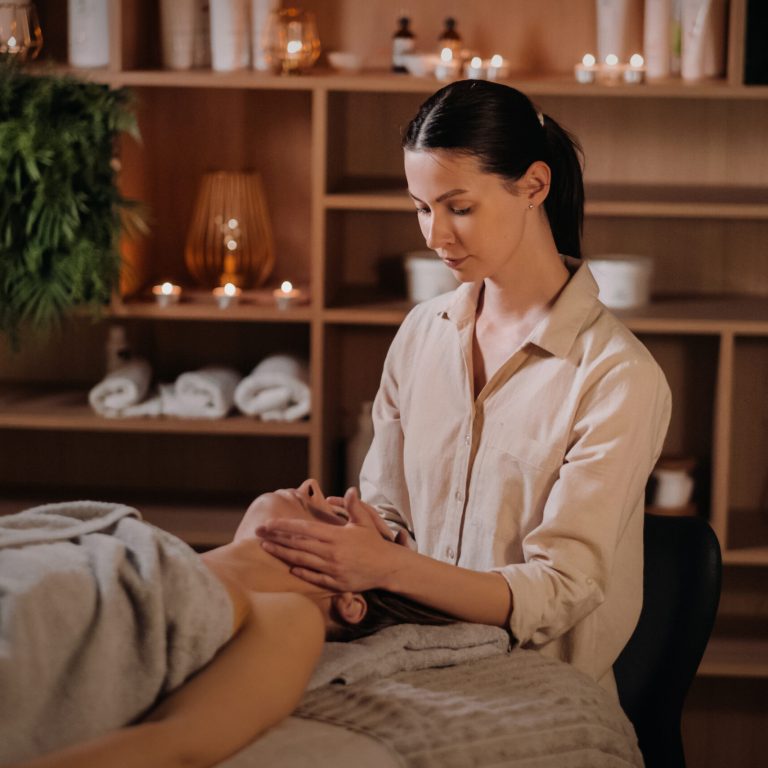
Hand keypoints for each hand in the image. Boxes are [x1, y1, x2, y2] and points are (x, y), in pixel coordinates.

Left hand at [256, 487, 399, 591]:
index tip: (269, 523)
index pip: (304, 529)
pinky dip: (301, 572)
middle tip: (258, 533)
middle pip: (298, 545)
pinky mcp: (336, 583)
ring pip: (301, 561)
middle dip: (276, 538)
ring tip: (266, 547)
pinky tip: (289, 567)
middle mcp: (331, 553)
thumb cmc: (374, 543)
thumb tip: (350, 490)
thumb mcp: (365, 521)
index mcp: (336, 536)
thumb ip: (354, 506)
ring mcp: (332, 569)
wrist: (388, 567)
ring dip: (282, 554)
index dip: (284, 526)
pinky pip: (314, 578)